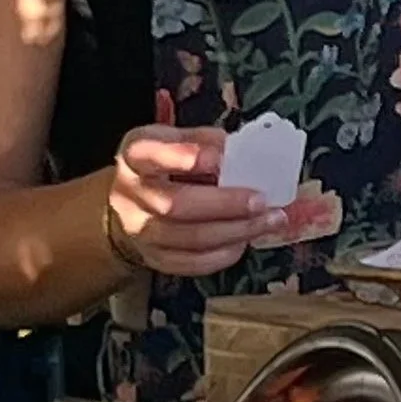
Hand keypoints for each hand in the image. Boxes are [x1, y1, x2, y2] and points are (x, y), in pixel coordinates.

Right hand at [109, 125, 286, 276]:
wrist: (131, 201)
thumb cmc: (164, 163)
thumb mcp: (177, 139)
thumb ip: (206, 141)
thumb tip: (241, 152)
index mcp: (135, 156)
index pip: (153, 155)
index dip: (183, 157)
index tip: (218, 159)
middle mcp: (130, 196)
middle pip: (174, 205)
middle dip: (224, 204)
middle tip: (260, 200)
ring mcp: (140, 232)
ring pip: (189, 239)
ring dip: (236, 231)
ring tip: (270, 221)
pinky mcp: (154, 258)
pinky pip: (192, 263)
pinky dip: (224, 253)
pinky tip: (246, 239)